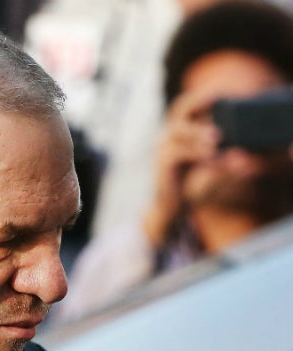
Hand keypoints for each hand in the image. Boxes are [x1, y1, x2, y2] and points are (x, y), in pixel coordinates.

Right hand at [144, 91, 220, 246]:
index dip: (199, 98)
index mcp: (177, 132)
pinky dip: (196, 153)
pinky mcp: (161, 163)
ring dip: (199, 133)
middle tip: (218, 106)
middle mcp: (167, 136)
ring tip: (217, 138)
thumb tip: (241, 153)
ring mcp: (162, 148)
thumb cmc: (188, 182)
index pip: (184, 107)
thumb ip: (218, 154)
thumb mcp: (206, 164)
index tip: (219, 93)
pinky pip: (178, 152)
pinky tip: (210, 156)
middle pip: (180, 113)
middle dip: (198, 107)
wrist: (170, 206)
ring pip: (179, 131)